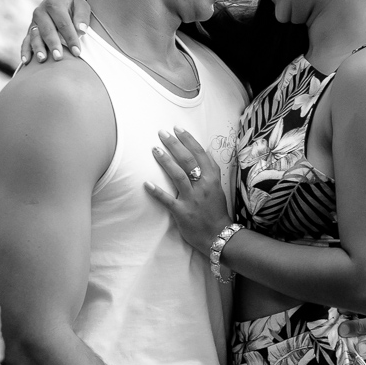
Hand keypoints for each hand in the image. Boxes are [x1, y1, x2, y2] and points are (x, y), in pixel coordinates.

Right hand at [20, 0, 90, 64]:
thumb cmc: (73, 5)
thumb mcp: (81, 5)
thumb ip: (82, 16)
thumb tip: (82, 30)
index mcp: (54, 4)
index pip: (63, 23)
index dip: (70, 38)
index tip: (77, 52)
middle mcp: (41, 11)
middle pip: (47, 30)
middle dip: (53, 44)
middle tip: (58, 57)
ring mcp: (34, 21)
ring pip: (35, 36)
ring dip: (38, 48)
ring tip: (42, 60)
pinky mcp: (30, 30)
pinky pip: (26, 41)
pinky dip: (25, 51)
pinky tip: (26, 61)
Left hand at [144, 127, 232, 252]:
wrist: (219, 235)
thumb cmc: (216, 211)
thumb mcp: (218, 188)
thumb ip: (211, 171)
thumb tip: (203, 153)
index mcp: (212, 179)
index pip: (200, 154)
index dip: (189, 140)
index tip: (178, 129)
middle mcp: (203, 186)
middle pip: (188, 160)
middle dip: (174, 145)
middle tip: (162, 133)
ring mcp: (192, 199)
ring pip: (178, 175)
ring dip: (165, 161)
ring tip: (154, 149)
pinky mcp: (182, 212)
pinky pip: (167, 200)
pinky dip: (156, 192)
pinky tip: (146, 183)